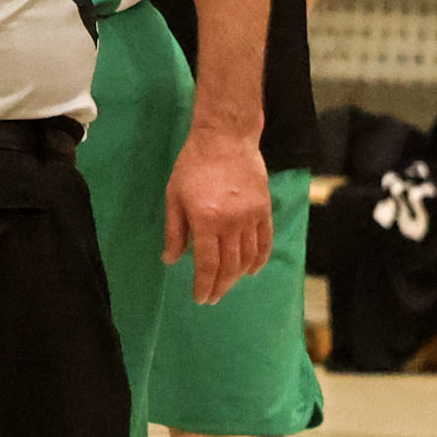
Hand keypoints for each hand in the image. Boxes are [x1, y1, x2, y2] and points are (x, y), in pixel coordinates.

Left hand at [166, 129, 274, 305]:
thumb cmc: (193, 165)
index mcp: (206, 220)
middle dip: (220, 286)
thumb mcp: (174, 197)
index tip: (200, 298)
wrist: (225, 137)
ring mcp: (251, 216)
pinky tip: (252, 270)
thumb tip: (171, 260)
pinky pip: (265, 241)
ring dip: (238, 276)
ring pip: (248, 257)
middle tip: (213, 298)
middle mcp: (231, 222)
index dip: (204, 285)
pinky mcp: (264, 209)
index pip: (208, 264)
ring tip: (227, 284)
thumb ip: (174, 231)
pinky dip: (260, 259)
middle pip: (230, 266)